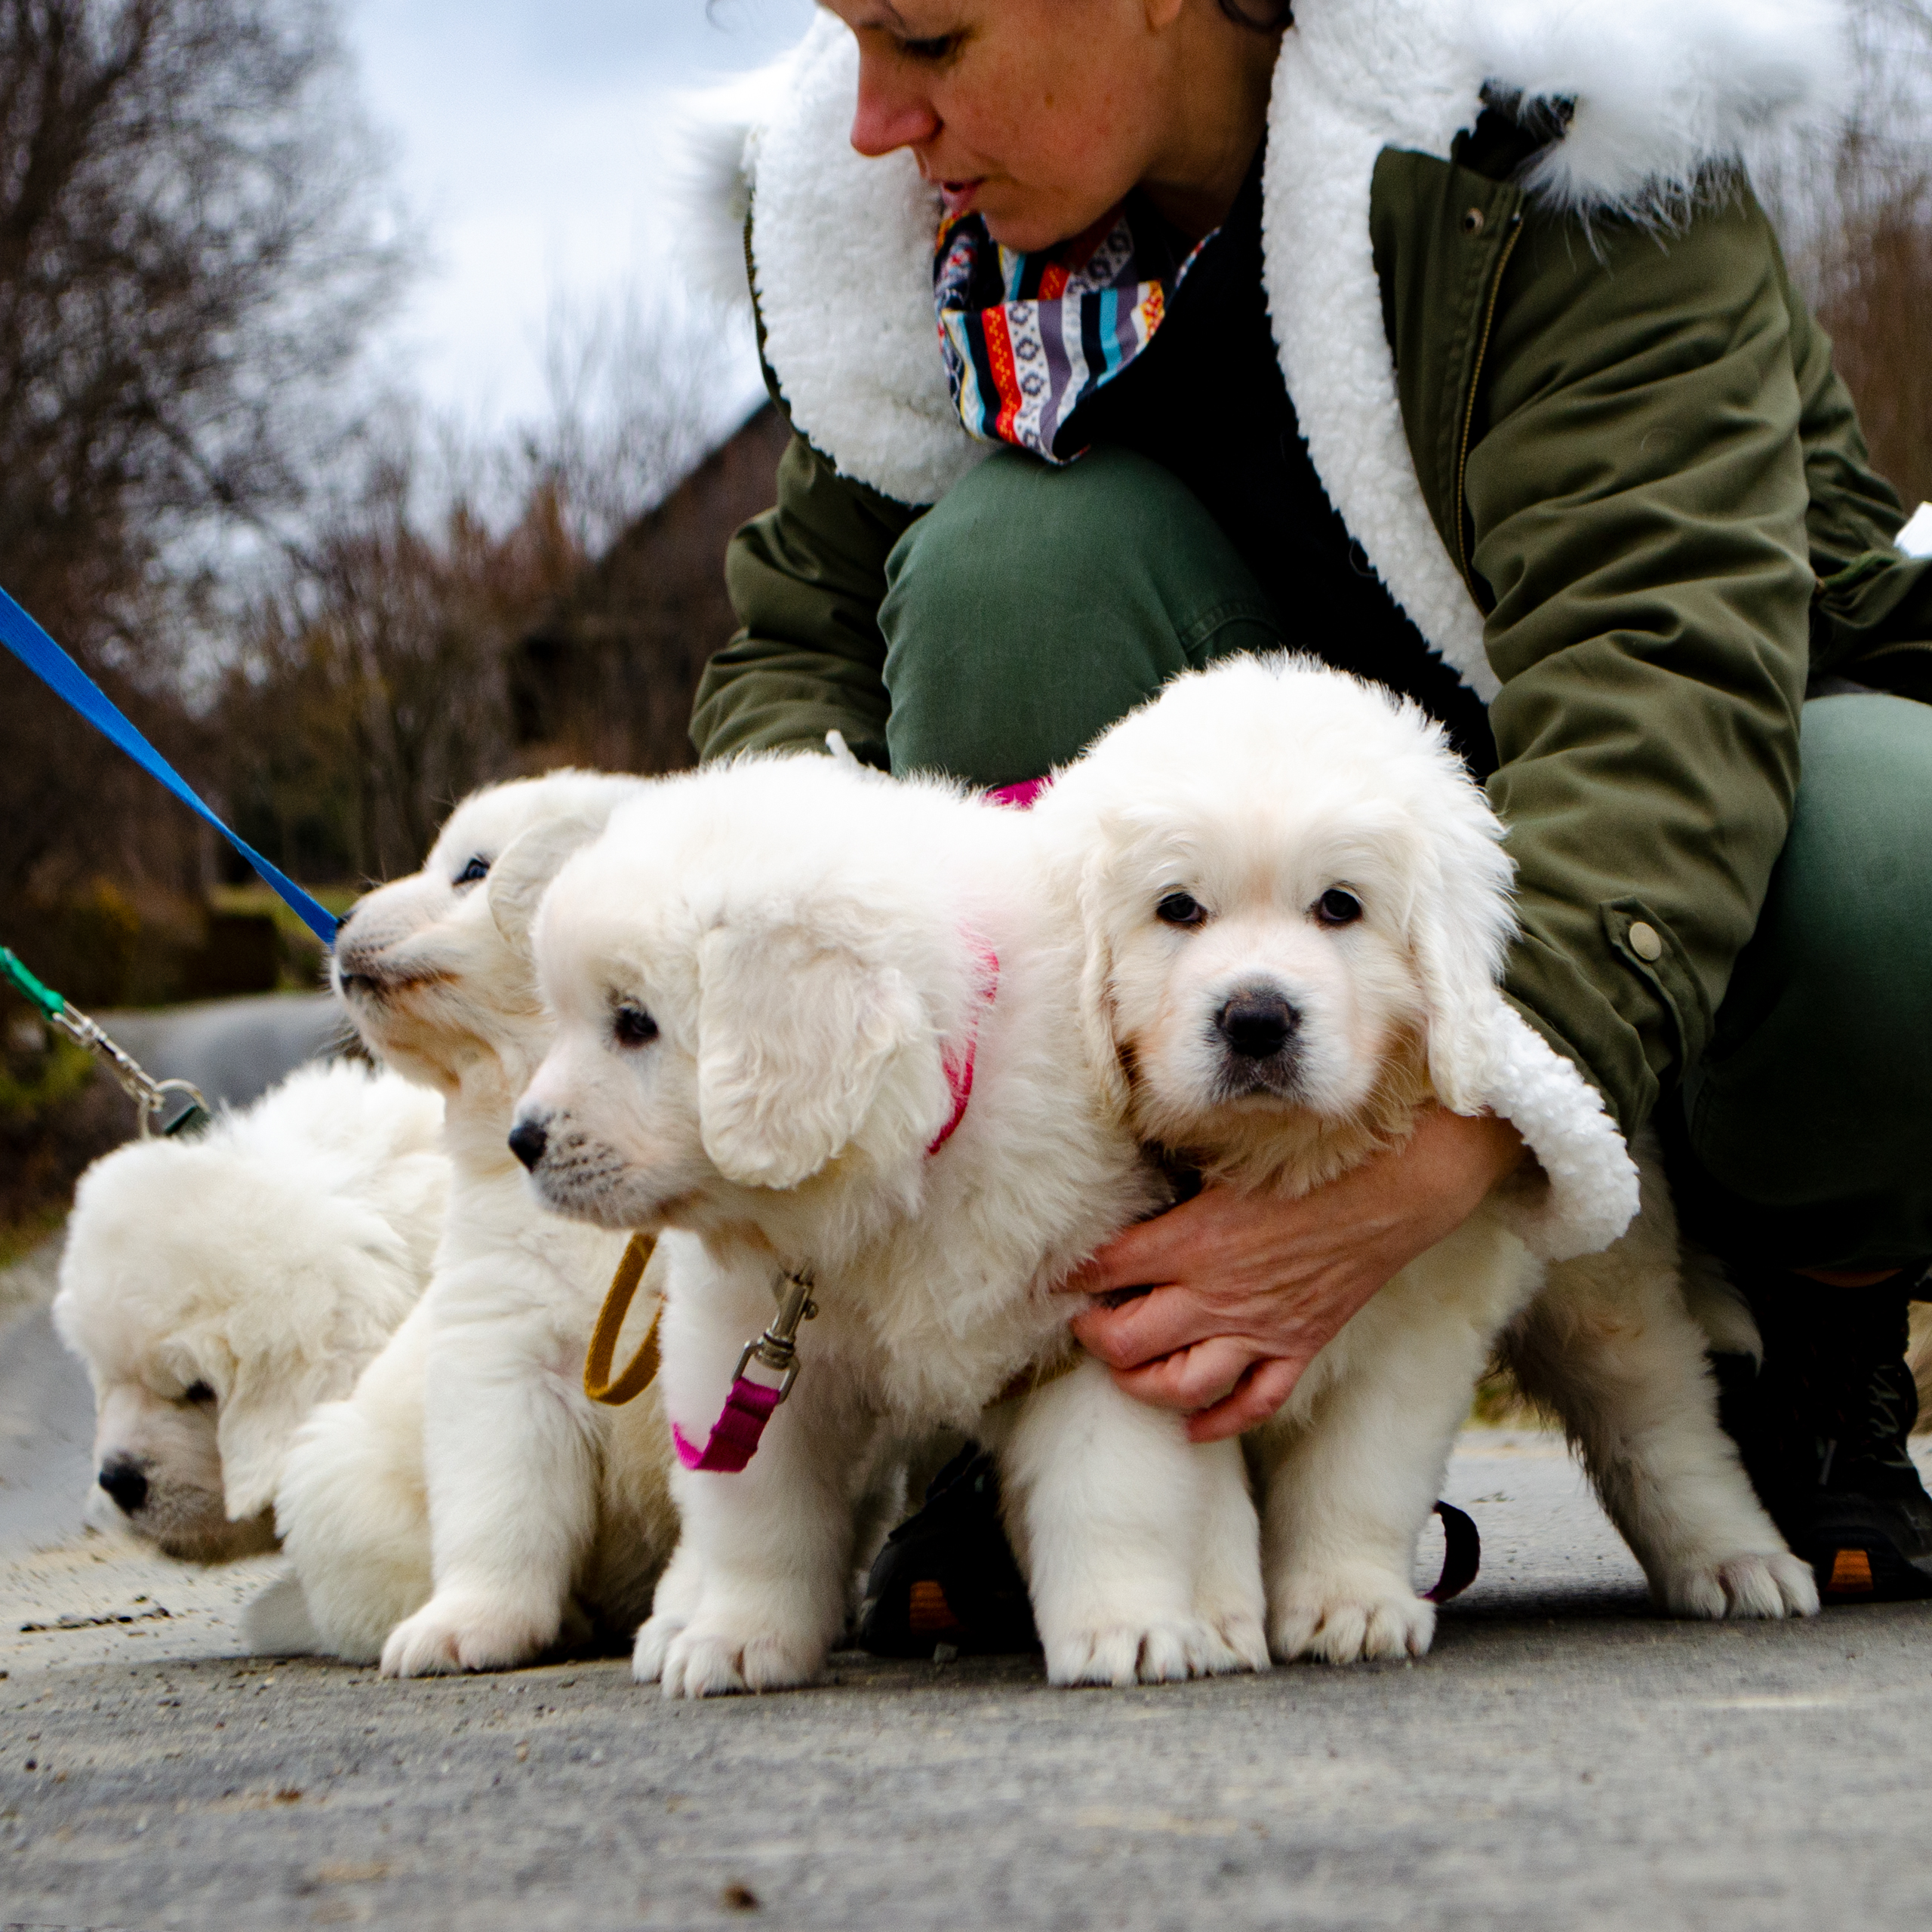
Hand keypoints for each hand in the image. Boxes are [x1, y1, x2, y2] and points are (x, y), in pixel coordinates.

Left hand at [1060, 1107, 1526, 1442]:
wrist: (1395, 1187)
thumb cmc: (1312, 1159)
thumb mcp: (1230, 1159)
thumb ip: (1179, 1183)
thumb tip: (1133, 1186)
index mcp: (1193, 1240)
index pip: (1107, 1268)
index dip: (1072, 1275)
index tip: (1057, 1274)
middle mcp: (1217, 1293)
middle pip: (1126, 1340)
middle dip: (1094, 1335)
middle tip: (1087, 1322)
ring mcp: (1258, 1329)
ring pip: (1178, 1385)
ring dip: (1140, 1384)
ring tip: (1126, 1369)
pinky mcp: (1297, 1347)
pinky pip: (1251, 1403)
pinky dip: (1217, 1421)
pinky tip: (1192, 1425)